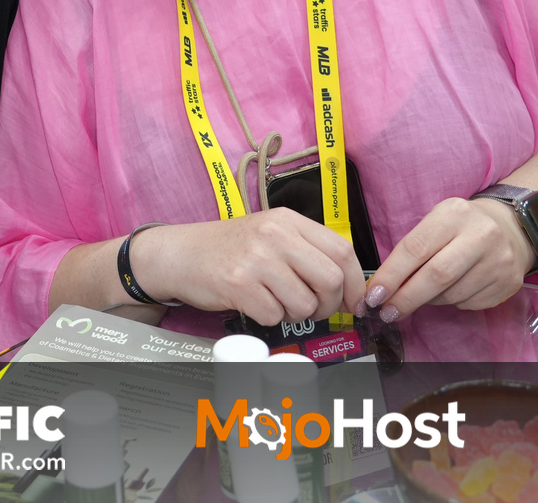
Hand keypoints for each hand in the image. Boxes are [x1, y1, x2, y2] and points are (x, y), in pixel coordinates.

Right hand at [137, 210, 364, 326]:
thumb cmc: (230, 249)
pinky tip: (256, 304)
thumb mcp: (271, 234)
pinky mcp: (239, 284)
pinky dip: (270, 318)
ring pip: (305, 304)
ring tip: (278, 303)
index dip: (356, 283)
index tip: (354, 302)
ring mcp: (256, 259)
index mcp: (288, 220)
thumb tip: (349, 289)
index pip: (342, 250)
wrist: (181, 253)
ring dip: (296, 314)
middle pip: (330, 280)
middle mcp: (274, 234)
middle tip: (313, 308)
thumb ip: (307, 252)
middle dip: (328, 304)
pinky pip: (275, 316)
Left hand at [359, 197, 530, 322]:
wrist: (511, 228)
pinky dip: (451, 302)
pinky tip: (453, 290)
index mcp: (454, 214)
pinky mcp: (507, 283)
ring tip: (424, 293)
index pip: (416, 248)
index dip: (392, 275)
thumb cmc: (461, 226)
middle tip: (387, 312)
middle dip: (406, 298)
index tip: (374, 294)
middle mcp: (481, 236)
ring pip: (451, 295)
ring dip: (429, 300)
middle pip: (436, 276)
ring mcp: (498, 261)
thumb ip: (413, 249)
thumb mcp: (436, 221)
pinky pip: (468, 303)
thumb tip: (384, 285)